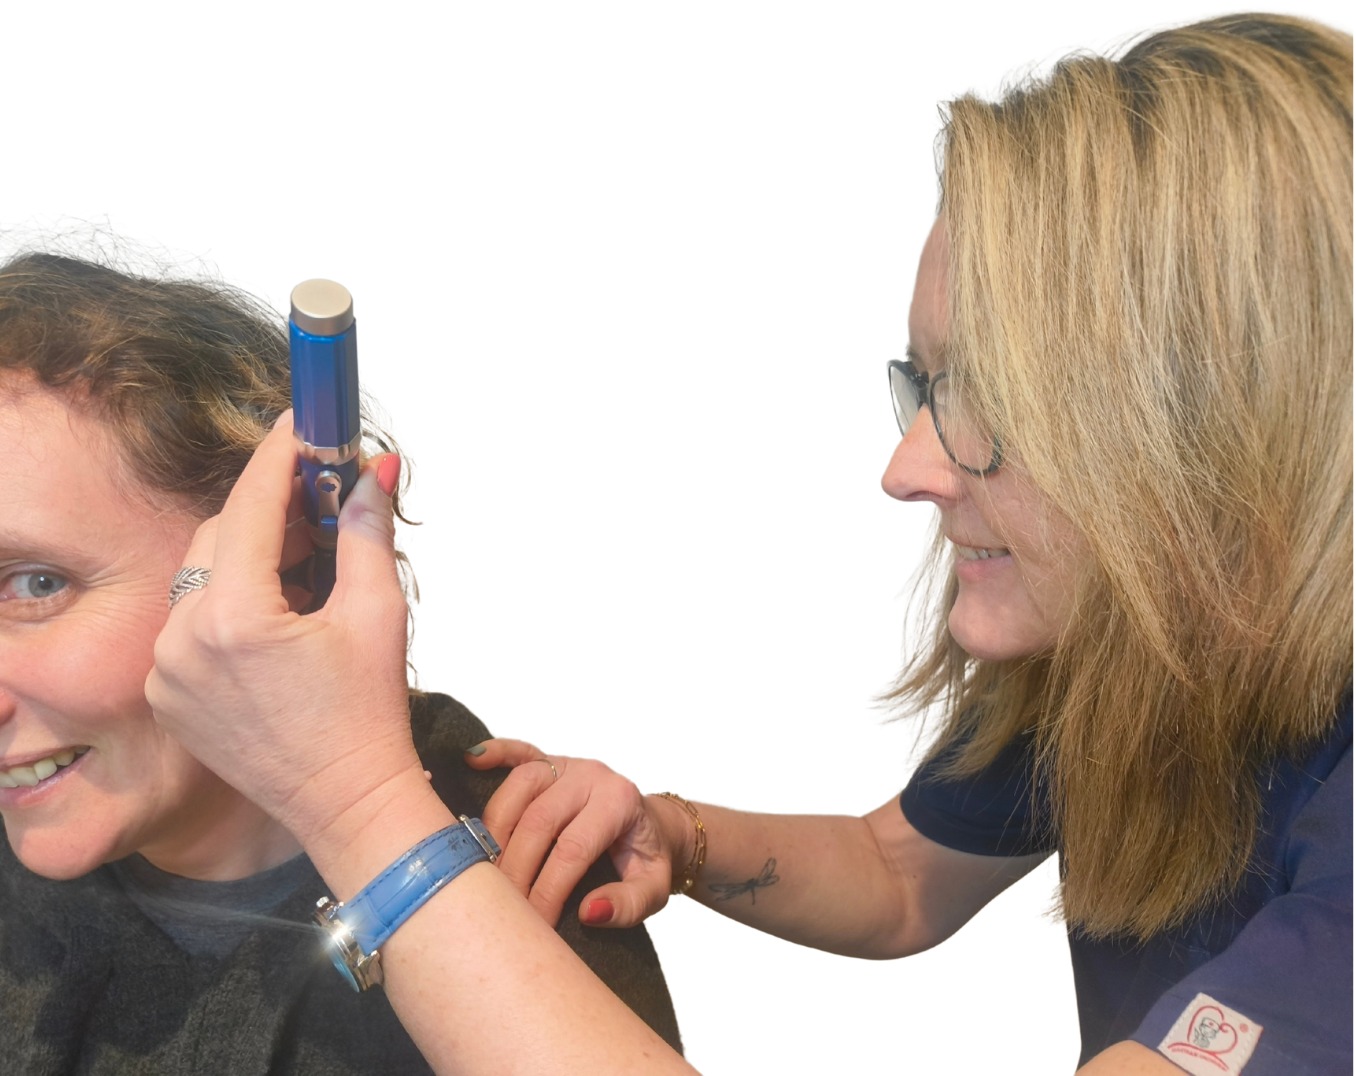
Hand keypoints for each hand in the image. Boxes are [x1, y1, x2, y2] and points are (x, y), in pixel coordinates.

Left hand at [146, 413, 421, 848]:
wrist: (346, 799)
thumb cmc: (369, 713)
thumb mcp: (378, 613)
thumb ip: (366, 531)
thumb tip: (375, 469)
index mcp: (236, 617)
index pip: (251, 504)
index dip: (280, 455)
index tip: (301, 423)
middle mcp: (183, 640)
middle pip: (223, 535)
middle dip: (272, 510)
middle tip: (322, 499)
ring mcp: (166, 670)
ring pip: (204, 576)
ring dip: (251, 557)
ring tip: (307, 565)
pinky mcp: (165, 692)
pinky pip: (190, 621)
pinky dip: (228, 603)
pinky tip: (278, 615)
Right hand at [466, 740, 685, 928]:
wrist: (651, 826)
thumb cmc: (646, 858)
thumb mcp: (652, 889)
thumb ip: (628, 904)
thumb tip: (589, 911)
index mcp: (619, 802)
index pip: (573, 849)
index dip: (548, 890)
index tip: (534, 925)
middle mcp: (592, 775)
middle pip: (539, 820)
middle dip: (515, 870)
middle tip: (503, 909)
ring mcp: (568, 764)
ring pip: (518, 787)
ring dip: (494, 830)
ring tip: (483, 871)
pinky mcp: (550, 760)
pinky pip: (519, 751)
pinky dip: (496, 752)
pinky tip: (472, 758)